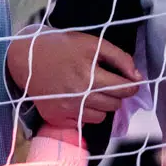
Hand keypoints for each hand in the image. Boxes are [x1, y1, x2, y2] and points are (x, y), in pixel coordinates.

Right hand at [6, 29, 142, 128]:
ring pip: (102, 117)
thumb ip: (119, 58)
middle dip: (116, 94)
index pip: (124, 89)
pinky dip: (86, 112)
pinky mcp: (57, 119)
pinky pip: (84, 122)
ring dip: (102, 105)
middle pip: (114, 104)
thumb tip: (138, 77)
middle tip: (107, 82)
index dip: (131, 85)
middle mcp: (79, 96)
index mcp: (89, 75)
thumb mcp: (93, 43)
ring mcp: (67, 110)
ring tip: (91, 90)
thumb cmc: (63, 46)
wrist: (28, 58)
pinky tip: (78, 98)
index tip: (130, 82)